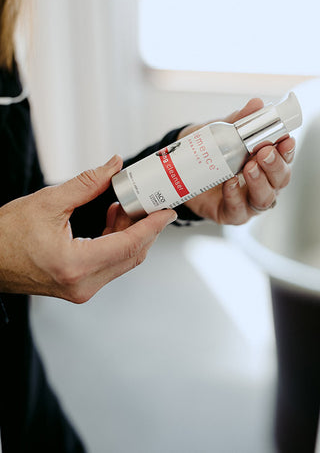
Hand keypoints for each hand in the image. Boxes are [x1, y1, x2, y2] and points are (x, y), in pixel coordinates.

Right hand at [0, 156, 176, 302]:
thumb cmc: (7, 235)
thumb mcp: (48, 202)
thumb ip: (87, 183)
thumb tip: (114, 166)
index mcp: (76, 265)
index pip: (129, 244)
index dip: (153, 226)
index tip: (168, 211)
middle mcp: (83, 284)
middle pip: (131, 255)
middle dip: (145, 227)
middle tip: (150, 202)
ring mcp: (81, 289)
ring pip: (122, 260)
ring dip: (130, 233)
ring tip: (123, 205)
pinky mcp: (79, 286)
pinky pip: (109, 264)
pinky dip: (116, 241)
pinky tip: (111, 218)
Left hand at [178, 98, 295, 224]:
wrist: (179, 170)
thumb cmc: (208, 152)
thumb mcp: (222, 132)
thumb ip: (239, 120)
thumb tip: (256, 104)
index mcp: (265, 164)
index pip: (284, 159)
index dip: (288, 150)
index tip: (285, 139)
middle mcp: (262, 185)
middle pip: (280, 181)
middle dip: (274, 166)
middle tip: (264, 152)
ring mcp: (247, 202)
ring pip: (264, 199)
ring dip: (259, 182)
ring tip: (249, 167)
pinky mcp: (230, 214)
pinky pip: (238, 210)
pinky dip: (235, 196)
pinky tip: (231, 183)